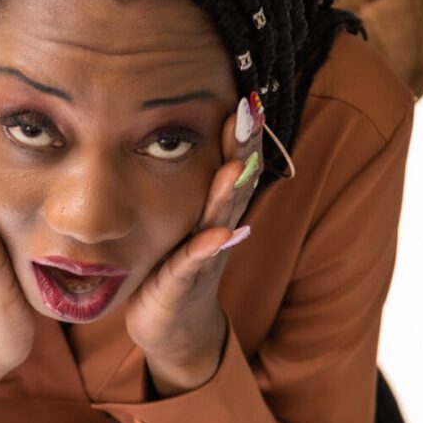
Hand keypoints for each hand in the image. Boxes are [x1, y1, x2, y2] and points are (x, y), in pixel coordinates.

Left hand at [122, 92, 265, 394]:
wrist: (172, 325)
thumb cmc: (172, 265)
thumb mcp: (181, 217)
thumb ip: (189, 180)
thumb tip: (175, 125)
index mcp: (212, 209)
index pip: (233, 162)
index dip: (242, 134)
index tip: (247, 96)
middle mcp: (216, 228)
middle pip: (236, 184)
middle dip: (244, 150)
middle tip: (250, 114)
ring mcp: (204, 257)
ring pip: (221, 220)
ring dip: (230, 195)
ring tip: (235, 168)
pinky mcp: (183, 285)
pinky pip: (195, 265)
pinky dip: (207, 250)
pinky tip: (219, 235)